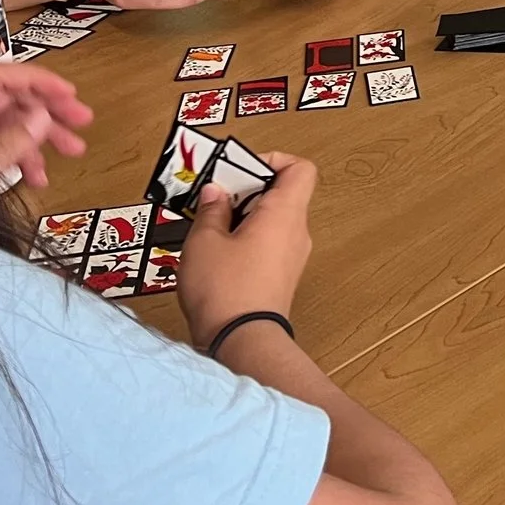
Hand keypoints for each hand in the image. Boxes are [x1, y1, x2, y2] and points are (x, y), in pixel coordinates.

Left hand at [0, 61, 90, 189]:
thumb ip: (11, 142)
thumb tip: (42, 116)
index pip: (2, 78)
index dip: (38, 81)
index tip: (70, 93)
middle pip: (13, 99)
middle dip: (50, 110)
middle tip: (83, 121)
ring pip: (13, 122)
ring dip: (44, 137)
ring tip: (73, 152)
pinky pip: (2, 143)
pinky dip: (24, 156)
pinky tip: (38, 178)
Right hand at [178, 152, 315, 341]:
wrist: (241, 343)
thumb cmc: (225, 290)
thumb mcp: (204, 241)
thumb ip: (211, 210)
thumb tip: (216, 193)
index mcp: (285, 214)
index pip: (300, 169)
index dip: (272, 160)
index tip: (238, 169)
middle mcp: (296, 233)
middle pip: (282, 193)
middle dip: (246, 189)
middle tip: (212, 197)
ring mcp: (292, 257)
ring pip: (272, 220)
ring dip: (242, 216)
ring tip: (208, 225)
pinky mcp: (280, 277)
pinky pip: (268, 244)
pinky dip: (246, 238)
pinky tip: (215, 251)